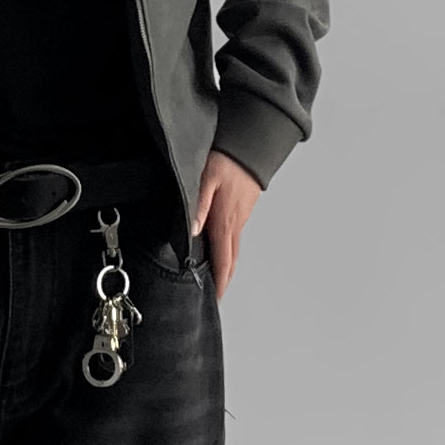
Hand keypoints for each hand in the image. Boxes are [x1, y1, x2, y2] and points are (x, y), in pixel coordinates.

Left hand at [190, 149, 262, 299]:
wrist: (251, 146)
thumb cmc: (227, 160)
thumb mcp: (206, 179)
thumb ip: (198, 206)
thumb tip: (193, 231)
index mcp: (224, 222)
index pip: (222, 260)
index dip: (219, 282)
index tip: (216, 299)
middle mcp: (235, 224)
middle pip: (231, 261)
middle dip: (223, 281)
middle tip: (216, 297)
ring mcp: (240, 218)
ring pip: (234, 250)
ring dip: (227, 268)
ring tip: (217, 281)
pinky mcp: (241, 211)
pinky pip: (234, 238)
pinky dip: (228, 252)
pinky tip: (220, 252)